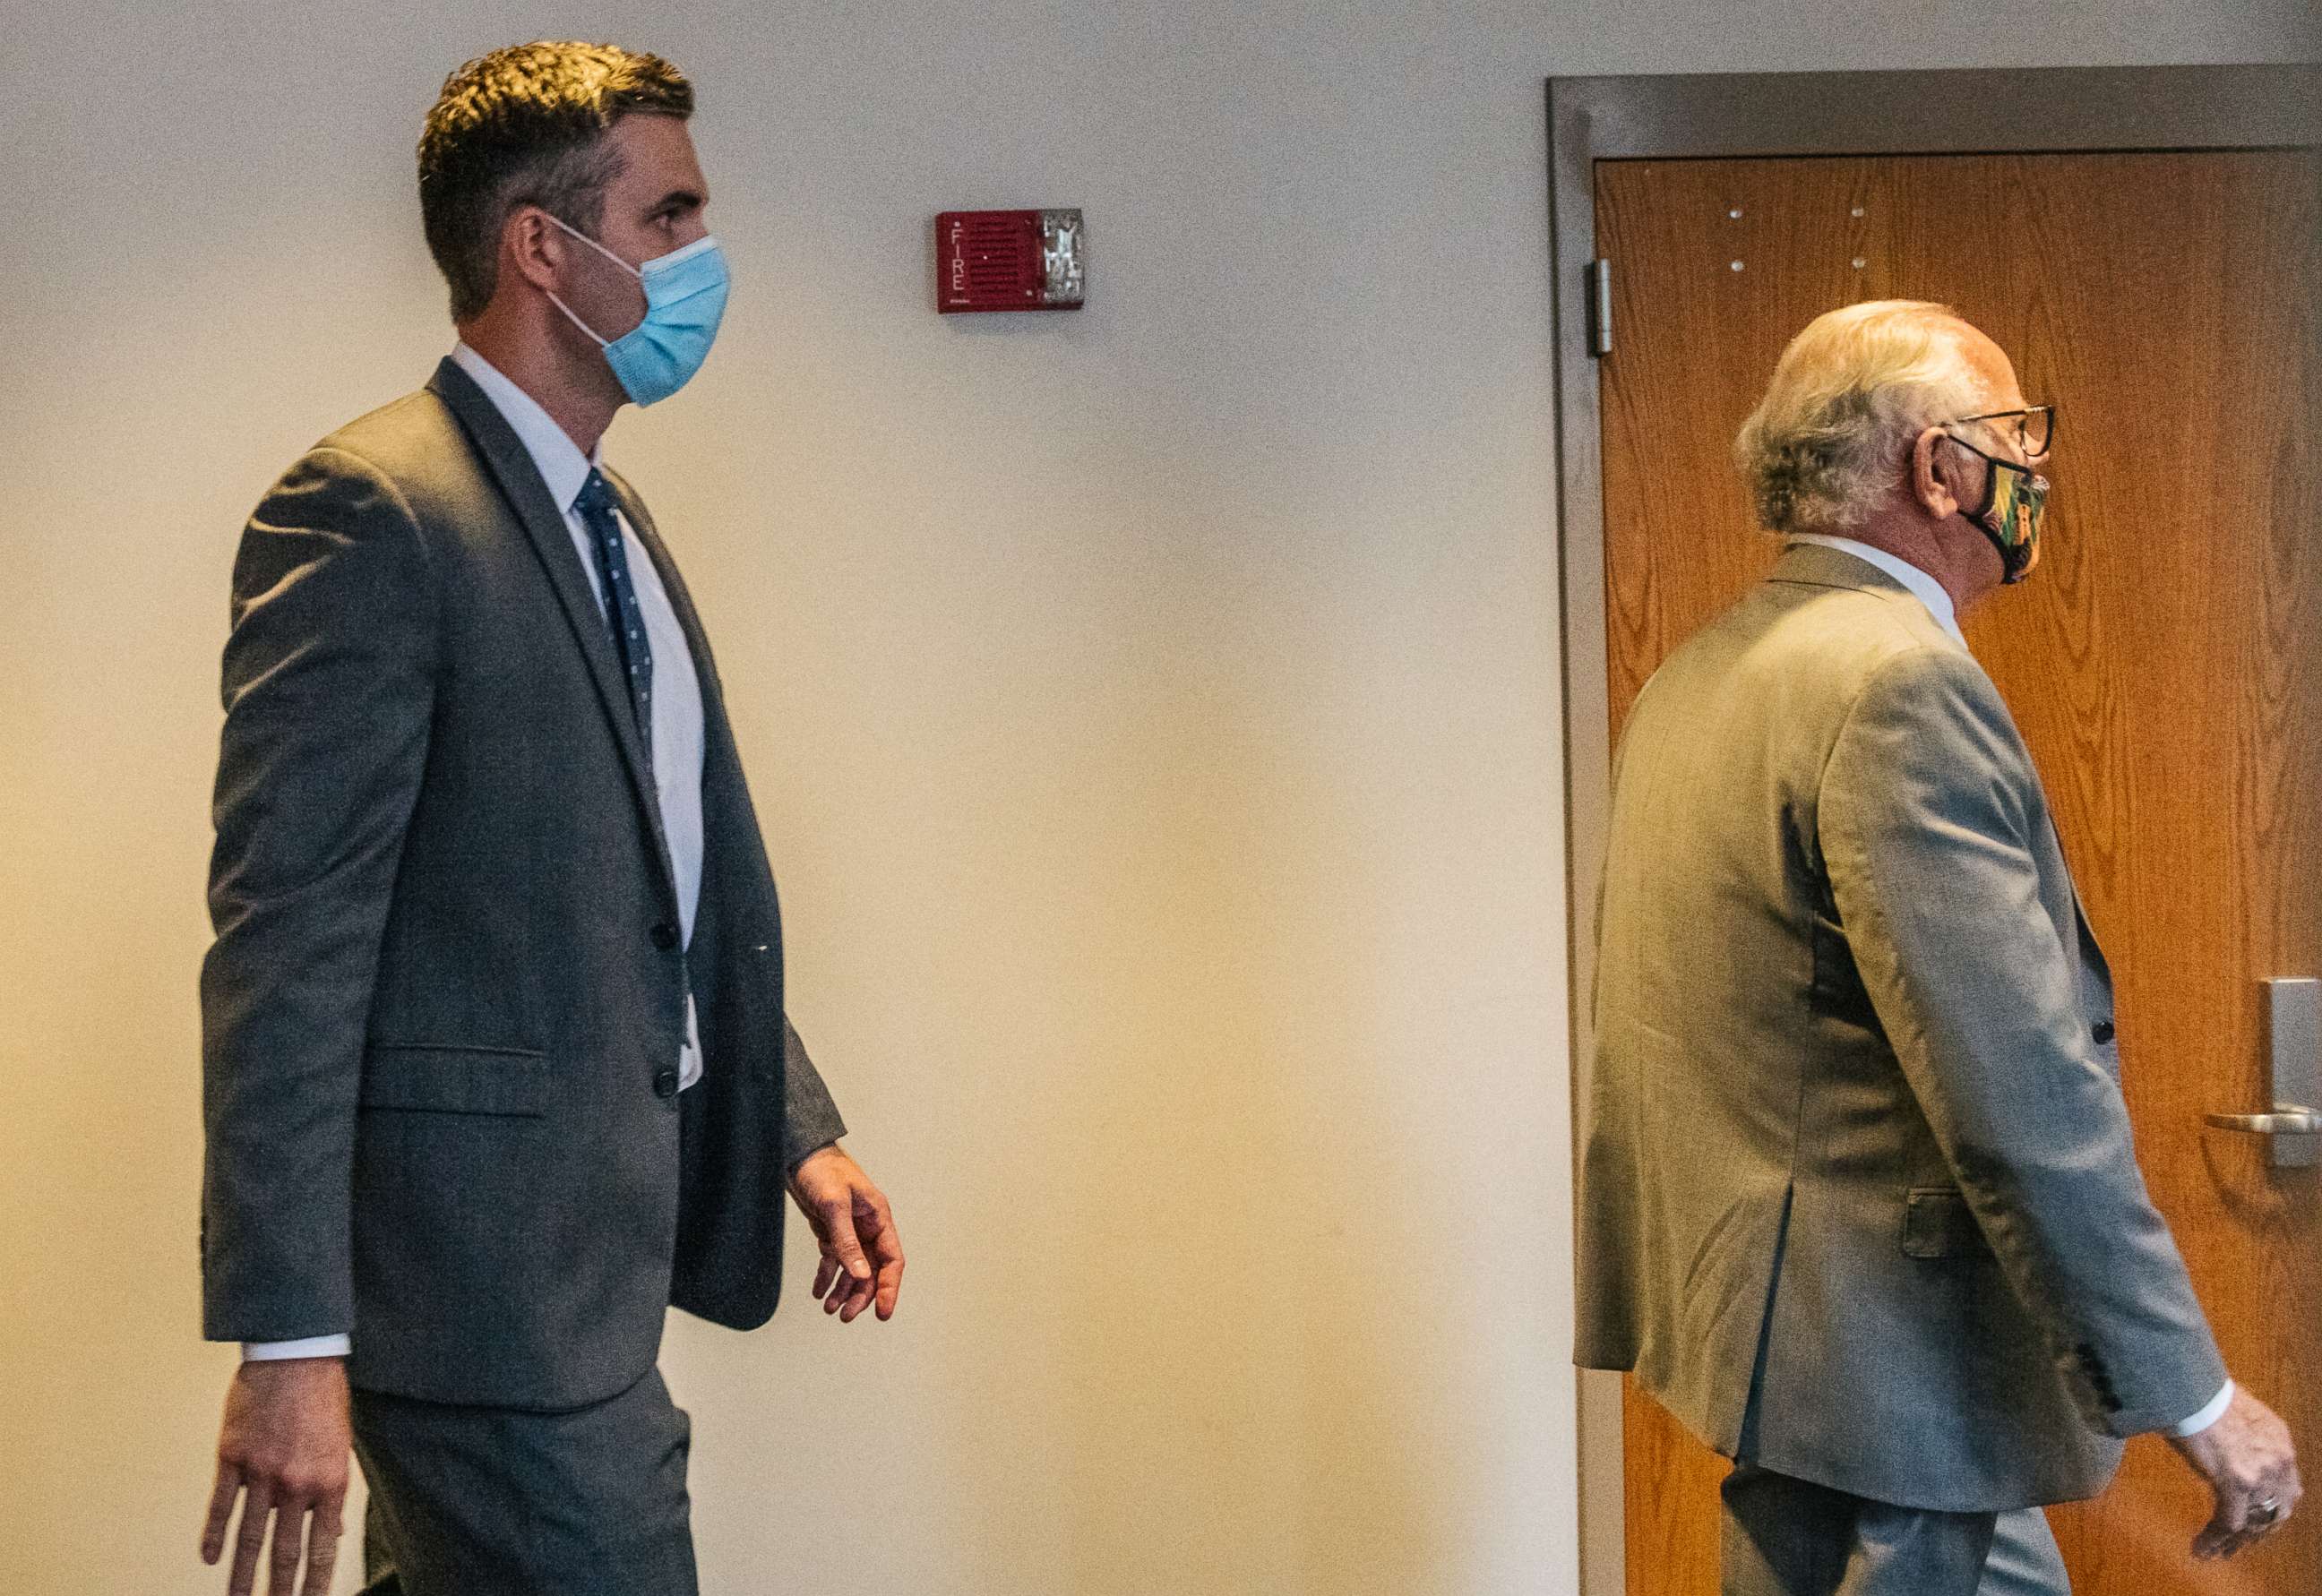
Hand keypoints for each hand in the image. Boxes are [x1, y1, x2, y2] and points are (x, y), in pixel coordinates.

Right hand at [200, 1356, 350, 1595]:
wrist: (296, 1355)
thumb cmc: (325, 1398)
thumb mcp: (342, 1446)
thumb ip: (333, 1493)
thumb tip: (333, 1534)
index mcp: (330, 1482)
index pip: (321, 1548)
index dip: (314, 1583)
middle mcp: (296, 1484)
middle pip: (284, 1552)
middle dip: (279, 1590)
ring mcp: (261, 1472)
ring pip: (249, 1536)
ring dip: (241, 1575)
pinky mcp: (232, 1457)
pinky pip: (221, 1505)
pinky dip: (213, 1534)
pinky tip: (208, 1559)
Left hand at [787, 1144, 903, 1322]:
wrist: (798, 1153)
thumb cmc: (822, 1170)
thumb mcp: (834, 1206)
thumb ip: (847, 1242)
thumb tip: (860, 1275)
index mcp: (878, 1217)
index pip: (892, 1259)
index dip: (890, 1288)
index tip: (883, 1312)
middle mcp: (867, 1226)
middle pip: (871, 1270)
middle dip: (861, 1295)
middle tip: (846, 1317)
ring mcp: (850, 1230)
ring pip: (853, 1269)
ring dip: (843, 1290)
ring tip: (830, 1309)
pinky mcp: (831, 1230)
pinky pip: (835, 1260)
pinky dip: (827, 1278)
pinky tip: (819, 1293)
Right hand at [2168, 1384, 2300, 1559]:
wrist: (2190, 1388)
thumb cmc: (2202, 1393)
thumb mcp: (2237, 1413)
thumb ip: (2244, 1435)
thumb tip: (2227, 1445)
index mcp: (2280, 1440)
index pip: (2287, 1488)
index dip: (2271, 1508)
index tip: (2257, 1520)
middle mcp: (2279, 1460)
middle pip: (2276, 1509)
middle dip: (2258, 1531)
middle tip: (2239, 1544)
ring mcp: (2260, 1473)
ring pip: (2254, 1521)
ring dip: (2235, 1541)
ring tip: (2218, 1552)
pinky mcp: (2236, 1482)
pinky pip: (2228, 1521)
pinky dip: (2215, 1539)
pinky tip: (2201, 1548)